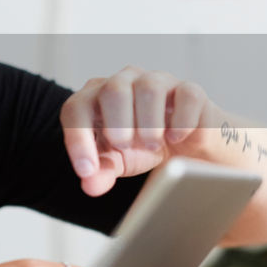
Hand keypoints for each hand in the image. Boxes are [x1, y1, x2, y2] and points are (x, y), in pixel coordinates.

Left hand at [61, 67, 216, 196]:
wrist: (183, 146)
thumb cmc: (140, 148)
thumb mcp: (116, 162)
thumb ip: (101, 173)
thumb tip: (91, 185)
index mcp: (96, 98)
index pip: (77, 108)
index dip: (78, 139)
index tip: (86, 169)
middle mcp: (124, 82)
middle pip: (113, 90)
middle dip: (118, 124)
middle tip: (126, 146)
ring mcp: (158, 81)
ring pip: (149, 87)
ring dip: (149, 123)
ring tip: (152, 145)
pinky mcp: (189, 89)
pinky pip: (186, 95)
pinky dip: (180, 121)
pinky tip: (175, 138)